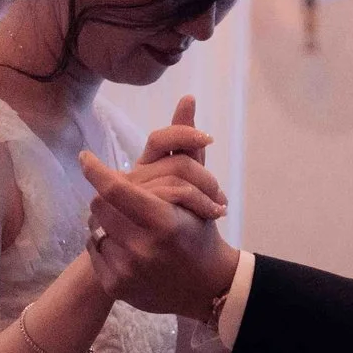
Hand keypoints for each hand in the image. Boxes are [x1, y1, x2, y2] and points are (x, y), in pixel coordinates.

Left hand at [81, 149, 240, 317]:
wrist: (207, 287)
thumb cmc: (201, 231)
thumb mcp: (198, 190)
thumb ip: (186, 147)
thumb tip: (186, 98)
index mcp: (163, 222)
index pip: (114, 189)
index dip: (95, 170)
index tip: (85, 157)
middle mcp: (143, 248)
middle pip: (98, 205)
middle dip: (105, 196)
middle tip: (119, 197)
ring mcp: (128, 270)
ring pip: (94, 227)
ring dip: (105, 220)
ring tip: (125, 222)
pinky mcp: (116, 287)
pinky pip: (93, 251)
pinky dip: (104, 243)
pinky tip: (125, 246)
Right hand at [129, 95, 227, 221]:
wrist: (157, 254)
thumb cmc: (170, 214)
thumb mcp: (184, 180)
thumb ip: (186, 144)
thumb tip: (189, 97)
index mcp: (147, 165)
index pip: (161, 139)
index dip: (184, 133)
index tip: (209, 139)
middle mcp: (134, 179)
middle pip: (177, 165)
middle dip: (205, 179)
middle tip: (220, 199)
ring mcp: (131, 199)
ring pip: (175, 185)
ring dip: (203, 198)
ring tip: (218, 211)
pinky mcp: (135, 219)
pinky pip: (170, 205)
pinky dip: (197, 209)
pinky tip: (211, 218)